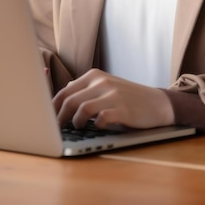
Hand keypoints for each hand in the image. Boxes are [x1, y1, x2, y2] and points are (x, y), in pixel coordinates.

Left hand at [52, 68, 173, 129]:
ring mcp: (112, 95)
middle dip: (59, 117)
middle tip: (57, 129)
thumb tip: (62, 94)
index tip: (47, 119)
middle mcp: (101, 82)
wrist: (157, 103)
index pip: (65, 91)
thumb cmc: (127, 97)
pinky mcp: (123, 109)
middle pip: (69, 100)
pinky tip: (98, 126)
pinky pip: (101, 118)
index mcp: (94, 75)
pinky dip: (95, 125)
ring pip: (82, 109)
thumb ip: (85, 89)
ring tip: (78, 127)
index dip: (53, 107)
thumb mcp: (105, 87)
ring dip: (76, 122)